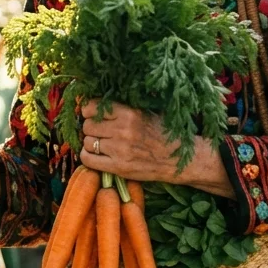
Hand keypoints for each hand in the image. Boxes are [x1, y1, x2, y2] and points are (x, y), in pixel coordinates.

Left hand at [79, 100, 232, 197]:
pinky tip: (97, 155)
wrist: (180, 159)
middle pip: (87, 125)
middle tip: (98, 130)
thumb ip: (125, 107)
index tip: (92, 113)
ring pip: (87, 142)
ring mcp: (120, 150)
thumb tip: (99, 99)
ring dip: (91, 143)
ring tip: (101, 143)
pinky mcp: (119, 167)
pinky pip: (89, 160)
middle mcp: (123, 130)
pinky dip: (88, 157)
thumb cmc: (162, 133)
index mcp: (130, 113)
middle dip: (90, 127)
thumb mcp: (147, 111)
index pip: (93, 107)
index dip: (89, 110)